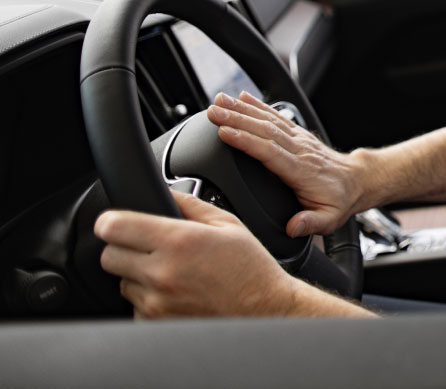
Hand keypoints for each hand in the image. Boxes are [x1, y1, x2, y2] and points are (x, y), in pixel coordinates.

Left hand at [95, 190, 300, 317]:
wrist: (265, 311)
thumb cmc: (251, 269)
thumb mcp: (228, 224)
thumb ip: (191, 204)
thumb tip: (166, 192)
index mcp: (179, 241)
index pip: (114, 226)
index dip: (112, 221)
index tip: (117, 223)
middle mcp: (162, 273)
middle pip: (109, 256)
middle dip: (124, 248)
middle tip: (148, 248)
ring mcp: (156, 303)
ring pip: (121, 283)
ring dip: (137, 276)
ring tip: (170, 274)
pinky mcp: (156, 324)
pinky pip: (135, 307)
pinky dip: (148, 300)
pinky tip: (175, 294)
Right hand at [207, 92, 366, 236]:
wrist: (357, 180)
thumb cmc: (340, 200)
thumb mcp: (329, 219)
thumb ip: (311, 224)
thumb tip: (293, 228)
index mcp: (302, 171)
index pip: (271, 152)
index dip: (247, 141)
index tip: (225, 133)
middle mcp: (299, 150)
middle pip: (265, 131)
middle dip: (238, 120)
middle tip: (213, 112)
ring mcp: (298, 139)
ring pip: (268, 120)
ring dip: (243, 109)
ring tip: (220, 101)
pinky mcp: (297, 134)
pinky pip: (276, 117)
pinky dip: (258, 106)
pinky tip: (242, 98)